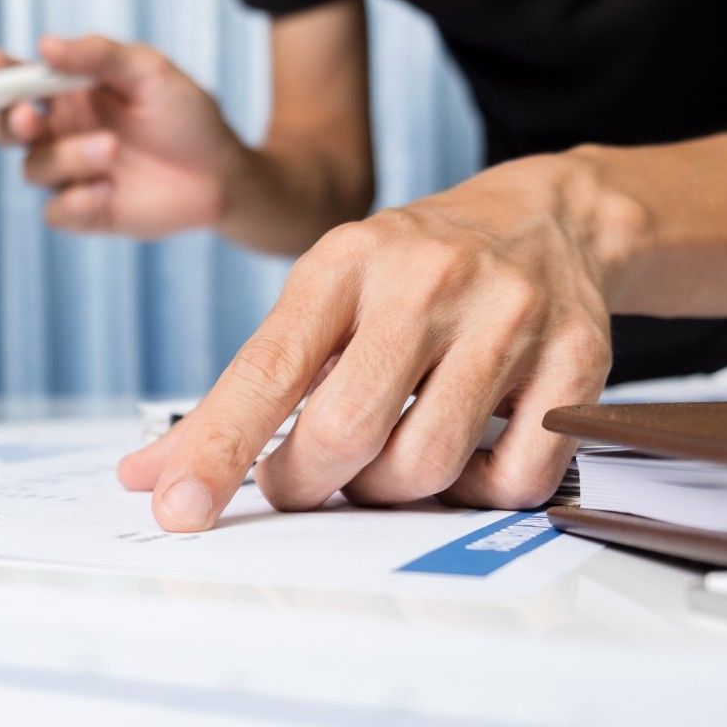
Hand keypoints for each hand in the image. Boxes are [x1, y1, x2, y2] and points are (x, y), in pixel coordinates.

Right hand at [0, 36, 246, 236]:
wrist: (221, 173)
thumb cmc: (186, 115)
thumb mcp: (150, 71)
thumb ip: (99, 55)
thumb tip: (44, 45)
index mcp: (67, 94)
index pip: (16, 82)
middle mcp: (61, 133)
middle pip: (5, 129)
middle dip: (8, 122)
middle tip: (32, 115)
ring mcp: (71, 175)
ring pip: (34, 168)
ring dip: (68, 156)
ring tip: (113, 149)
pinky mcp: (86, 212)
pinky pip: (55, 211)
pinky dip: (75, 200)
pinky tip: (108, 191)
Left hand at [117, 154, 620, 526]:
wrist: (548, 216)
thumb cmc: (408, 275)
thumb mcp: (319, 302)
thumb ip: (240, 391)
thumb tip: (148, 474)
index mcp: (343, 263)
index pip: (266, 371)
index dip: (216, 450)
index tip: (177, 510)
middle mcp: (426, 281)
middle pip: (346, 432)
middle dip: (307, 482)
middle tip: (303, 480)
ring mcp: (509, 317)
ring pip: (424, 465)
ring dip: (387, 492)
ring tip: (384, 458)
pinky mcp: (578, 360)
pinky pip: (512, 478)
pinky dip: (476, 493)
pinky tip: (464, 455)